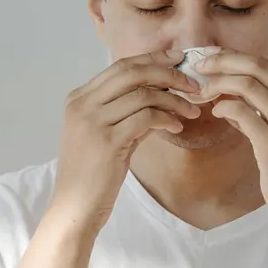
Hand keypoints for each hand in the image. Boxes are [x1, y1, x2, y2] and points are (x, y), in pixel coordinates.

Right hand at [50, 49, 201, 230]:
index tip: (177, 60)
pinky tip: (177, 127)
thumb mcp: (107, 135)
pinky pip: (146, 118)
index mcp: (79, 98)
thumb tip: (162, 96)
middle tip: (192, 84)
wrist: (75, 207)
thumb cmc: (92, 174)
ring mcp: (92, 121)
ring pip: (142, 94)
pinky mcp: (107, 141)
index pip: (120, 66)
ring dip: (173, 100)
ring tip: (191, 111)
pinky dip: (166, 119)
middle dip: (167, 73)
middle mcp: (82, 104)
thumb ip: (128, 113)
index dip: (152, 59)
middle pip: (131, 72)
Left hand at [195, 50, 267, 232]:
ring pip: (248, 85)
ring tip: (201, 92)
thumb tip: (230, 97)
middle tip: (198, 66)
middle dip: (222, 61)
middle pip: (257, 66)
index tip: (212, 59)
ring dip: (218, 84)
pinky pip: (241, 112)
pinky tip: (215, 112)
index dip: (235, 57)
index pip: (267, 65)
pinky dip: (223, 107)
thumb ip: (264, 112)